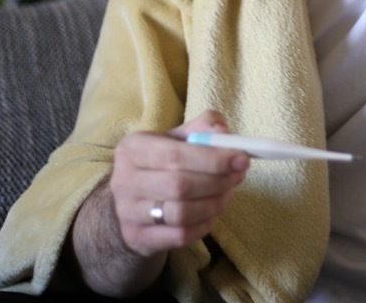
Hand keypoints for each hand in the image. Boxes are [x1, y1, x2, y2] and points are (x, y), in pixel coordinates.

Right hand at [109, 110, 248, 256]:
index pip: (175, 156)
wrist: (132, 201)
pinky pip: (180, 236)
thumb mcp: (177, 138)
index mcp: (132, 148)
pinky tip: (211, 213)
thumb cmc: (161, 163)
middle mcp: (124, 180)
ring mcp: (127, 213)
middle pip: (179, 186)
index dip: (213, 159)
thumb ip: (203, 127)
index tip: (242, 159)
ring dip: (214, 204)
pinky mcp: (137, 238)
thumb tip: (224, 134)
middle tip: (239, 176)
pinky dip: (204, 225)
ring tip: (228, 193)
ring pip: (181, 213)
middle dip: (218, 181)